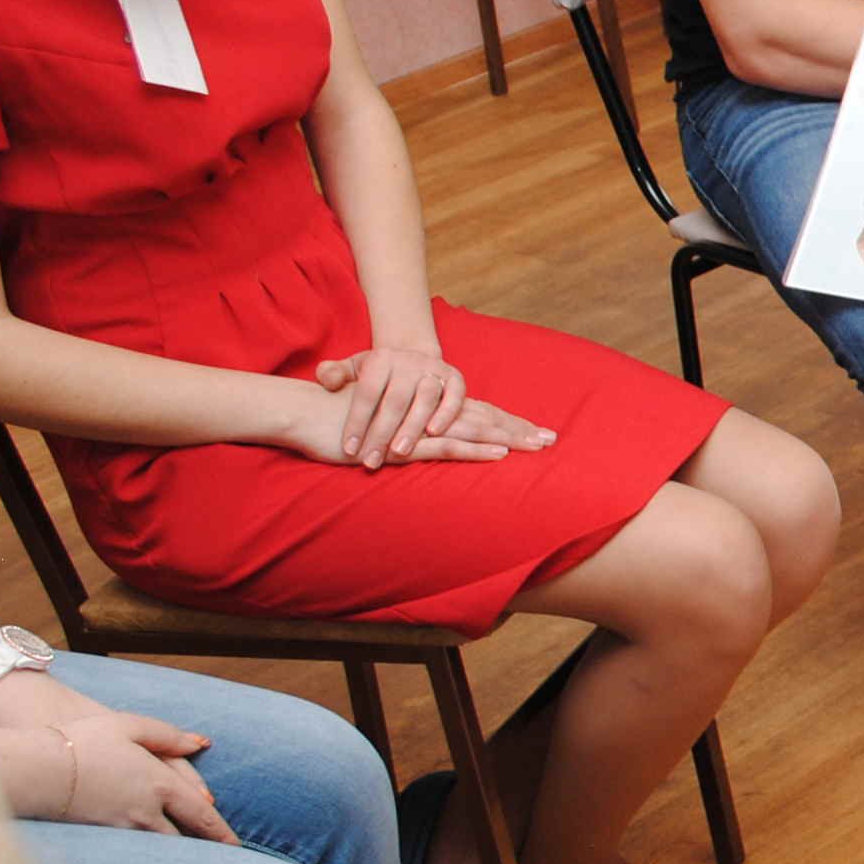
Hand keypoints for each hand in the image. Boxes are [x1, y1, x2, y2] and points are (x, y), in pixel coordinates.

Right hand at [0, 699, 234, 838]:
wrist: (34, 769)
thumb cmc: (81, 741)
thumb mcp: (128, 725)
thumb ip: (168, 735)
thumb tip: (200, 743)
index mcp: (158, 782)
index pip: (200, 812)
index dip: (220, 830)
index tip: (236, 845)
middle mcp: (146, 810)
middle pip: (185, 835)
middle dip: (205, 847)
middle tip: (223, 859)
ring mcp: (123, 827)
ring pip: (161, 846)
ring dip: (179, 853)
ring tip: (194, 863)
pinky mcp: (101, 836)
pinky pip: (136, 850)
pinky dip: (151, 856)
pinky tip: (154, 861)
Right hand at [302, 359, 548, 464]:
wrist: (310, 413)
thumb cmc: (342, 422)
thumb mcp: (380, 429)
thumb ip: (400, 433)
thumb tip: (417, 444)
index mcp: (425, 410)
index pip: (475, 413)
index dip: (505, 421)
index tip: (534, 430)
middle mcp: (428, 414)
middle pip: (484, 419)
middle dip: (519, 430)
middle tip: (553, 439)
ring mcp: (418, 429)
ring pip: (475, 431)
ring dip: (509, 438)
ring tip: (539, 446)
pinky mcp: (405, 445)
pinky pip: (447, 447)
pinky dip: (475, 449)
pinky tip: (500, 453)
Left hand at [308, 344, 467, 467]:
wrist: (412, 360)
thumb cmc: (377, 376)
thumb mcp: (351, 370)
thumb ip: (333, 374)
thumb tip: (327, 382)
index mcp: (380, 358)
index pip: (367, 393)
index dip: (357, 422)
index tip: (349, 449)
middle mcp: (409, 361)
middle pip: (395, 400)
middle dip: (382, 433)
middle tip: (371, 461)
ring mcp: (434, 369)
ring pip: (425, 398)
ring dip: (412, 427)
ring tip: (399, 452)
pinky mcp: (455, 378)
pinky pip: (454, 397)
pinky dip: (446, 414)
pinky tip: (434, 434)